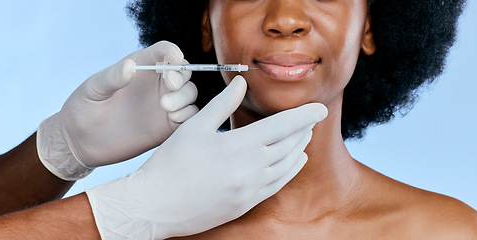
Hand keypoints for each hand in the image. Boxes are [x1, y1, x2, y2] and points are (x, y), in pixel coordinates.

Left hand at [37, 41, 197, 179]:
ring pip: (189, 93)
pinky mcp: (167, 126)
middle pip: (184, 71)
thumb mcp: (93, 90)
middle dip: (182, 76)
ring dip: (184, 96)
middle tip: (169, 86)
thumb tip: (130, 66)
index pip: (164, 51)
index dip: (173, 52)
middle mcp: (155, 83)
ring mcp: (164, 104)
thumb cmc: (82, 109)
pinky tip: (173, 119)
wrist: (81, 142)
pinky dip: (188, 115)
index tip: (173, 59)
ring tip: (165, 107)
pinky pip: (188, 116)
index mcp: (140, 66)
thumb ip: (113, 77)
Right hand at [85, 76, 327, 239]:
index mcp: (238, 146)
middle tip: (311, 119)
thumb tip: (241, 83)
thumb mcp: (194, 127)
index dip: (304, 115)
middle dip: (303, 130)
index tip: (320, 108)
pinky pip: (278, 185)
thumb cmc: (170, 163)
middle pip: (289, 146)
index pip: (282, 126)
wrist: (155, 205)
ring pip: (287, 166)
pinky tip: (295, 162)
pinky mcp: (246, 203)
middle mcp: (250, 169)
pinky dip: (291, 170)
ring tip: (304, 136)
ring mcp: (250, 189)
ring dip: (300, 149)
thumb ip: (222, 104)